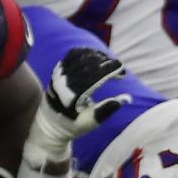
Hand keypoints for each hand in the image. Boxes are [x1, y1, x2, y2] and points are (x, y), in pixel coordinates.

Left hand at [24, 47, 128, 171]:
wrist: (50, 124)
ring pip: (82, 57)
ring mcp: (59, 74)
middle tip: (120, 67)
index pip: (94, 77)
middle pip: (89, 65)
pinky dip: (88, 53)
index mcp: (72, 97)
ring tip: (111, 63)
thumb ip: (106, 110)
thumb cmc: (73, 125)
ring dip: (99, 56)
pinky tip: (98, 57)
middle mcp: (63, 83)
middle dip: (108, 63)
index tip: (123, 72)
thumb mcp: (90, 122)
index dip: (110, 71)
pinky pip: (73, 54)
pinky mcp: (58, 69)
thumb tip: (127, 99)